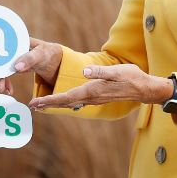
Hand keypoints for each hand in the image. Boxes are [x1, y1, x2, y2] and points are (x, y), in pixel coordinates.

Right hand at [0, 37, 64, 97]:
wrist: (58, 60)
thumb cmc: (49, 52)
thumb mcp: (42, 54)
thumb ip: (30, 59)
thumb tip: (16, 67)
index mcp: (13, 42)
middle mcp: (9, 50)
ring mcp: (11, 59)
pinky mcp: (15, 67)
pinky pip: (6, 76)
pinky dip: (5, 84)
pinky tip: (8, 91)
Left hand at [28, 63, 170, 111]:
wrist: (144, 88)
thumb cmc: (132, 77)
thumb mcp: (117, 71)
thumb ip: (101, 71)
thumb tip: (85, 71)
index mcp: (92, 91)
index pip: (66, 97)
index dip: (50, 100)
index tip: (37, 103)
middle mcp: (91, 97)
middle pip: (65, 102)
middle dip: (48, 105)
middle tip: (32, 106)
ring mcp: (94, 99)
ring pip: (69, 103)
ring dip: (54, 104)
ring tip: (40, 105)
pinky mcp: (96, 97)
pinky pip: (76, 102)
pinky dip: (65, 102)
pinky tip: (60, 101)